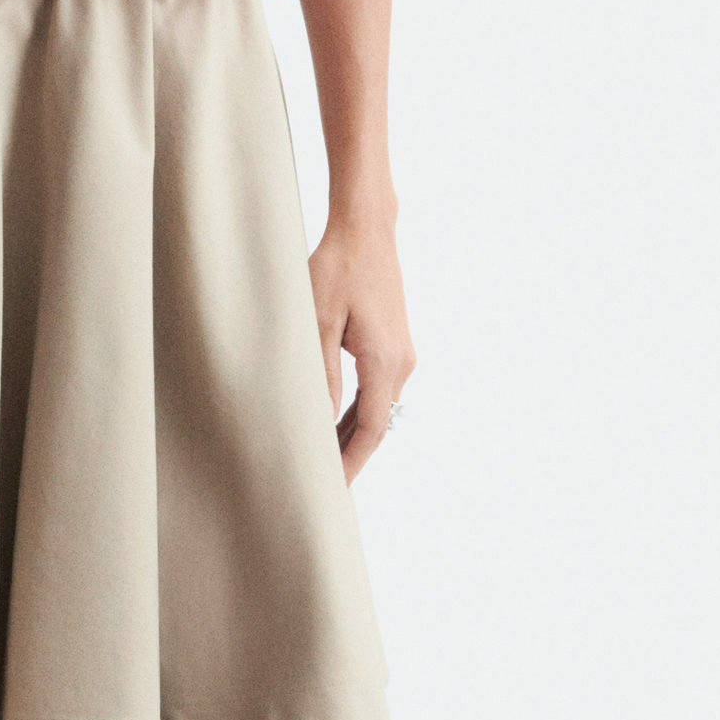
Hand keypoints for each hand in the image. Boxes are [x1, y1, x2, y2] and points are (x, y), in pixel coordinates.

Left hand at [308, 199, 414, 481]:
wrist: (366, 229)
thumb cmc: (337, 268)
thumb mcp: (317, 322)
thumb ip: (321, 375)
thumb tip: (318, 421)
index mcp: (385, 362)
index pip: (370, 429)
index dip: (351, 463)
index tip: (333, 490)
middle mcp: (402, 363)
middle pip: (376, 425)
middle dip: (351, 457)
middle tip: (324, 488)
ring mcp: (402, 353)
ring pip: (376, 409)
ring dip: (352, 436)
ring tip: (325, 464)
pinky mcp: (394, 344)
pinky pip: (376, 390)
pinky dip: (357, 412)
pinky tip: (335, 426)